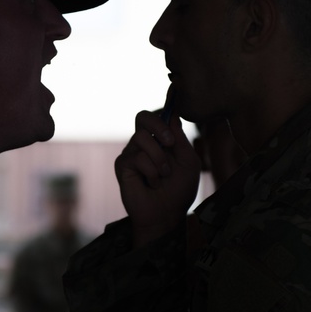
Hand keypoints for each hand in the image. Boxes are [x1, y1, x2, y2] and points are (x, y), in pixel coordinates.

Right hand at [114, 109, 200, 248]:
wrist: (168, 214)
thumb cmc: (179, 190)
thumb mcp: (187, 161)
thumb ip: (180, 138)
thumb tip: (172, 114)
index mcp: (160, 140)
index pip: (159, 116)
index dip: (166, 107)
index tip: (175, 96)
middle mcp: (144, 143)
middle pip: (143, 116)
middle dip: (158, 126)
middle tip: (170, 143)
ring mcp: (131, 153)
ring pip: (142, 139)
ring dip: (159, 159)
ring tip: (164, 175)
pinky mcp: (122, 165)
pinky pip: (137, 157)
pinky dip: (151, 171)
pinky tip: (152, 183)